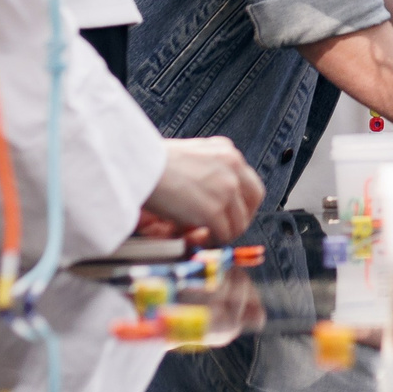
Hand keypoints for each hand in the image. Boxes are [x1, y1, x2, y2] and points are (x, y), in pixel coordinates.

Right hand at [146, 137, 264, 243]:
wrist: (137, 166)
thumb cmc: (153, 162)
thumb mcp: (191, 155)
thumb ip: (209, 168)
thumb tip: (212, 192)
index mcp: (227, 151)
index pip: (249, 180)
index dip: (242, 201)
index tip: (232, 211)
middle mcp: (233, 167)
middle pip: (254, 200)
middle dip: (242, 216)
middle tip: (227, 227)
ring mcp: (226, 189)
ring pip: (240, 222)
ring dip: (226, 232)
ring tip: (209, 234)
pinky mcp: (214, 210)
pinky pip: (225, 234)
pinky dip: (215, 240)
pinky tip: (201, 237)